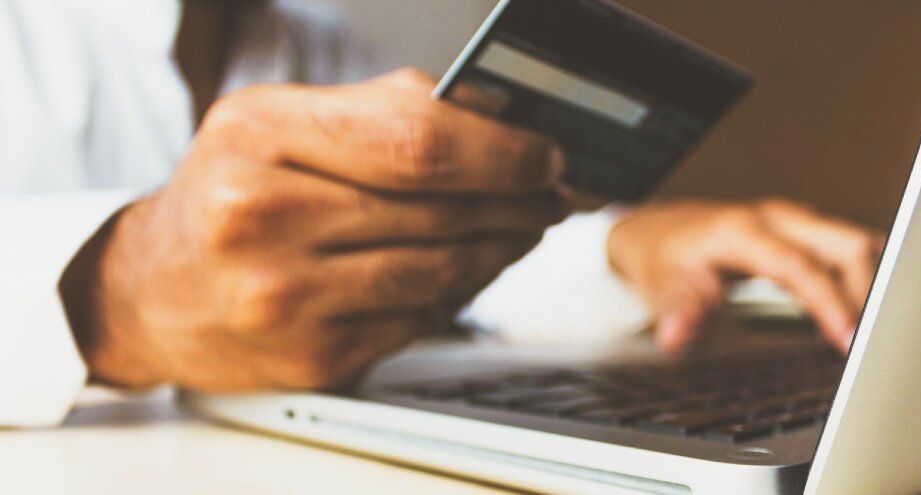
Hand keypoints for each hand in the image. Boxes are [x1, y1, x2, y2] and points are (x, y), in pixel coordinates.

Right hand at [62, 69, 567, 391]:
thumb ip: (386, 111)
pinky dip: (459, 292)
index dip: (502, 150)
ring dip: (500, 248)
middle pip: (439, 207)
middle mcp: (262, 218)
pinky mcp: (311, 356)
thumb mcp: (280, 123)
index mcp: (259, 136)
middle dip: (517, 200)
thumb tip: (500, 115)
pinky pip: (419, 319)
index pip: (416, 140)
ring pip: (440, 270)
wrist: (152, 290)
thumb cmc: (226, 196)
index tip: (545, 154)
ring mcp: (285, 297)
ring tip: (521, 228)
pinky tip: (468, 269)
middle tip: (550, 193)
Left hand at [607, 199, 883, 353]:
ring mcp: (794, 221)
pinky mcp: (803, 231)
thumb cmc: (662, 258)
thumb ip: (679, 310)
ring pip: (856, 243)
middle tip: (877, 342)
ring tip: (882, 330)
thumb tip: (676, 336)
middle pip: (846, 244)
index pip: (801, 266)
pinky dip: (867, 277)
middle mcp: (776, 218)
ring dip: (875, 284)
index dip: (830, 303)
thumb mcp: (660, 286)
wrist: (656, 230)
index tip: (849, 340)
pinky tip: (871, 310)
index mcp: (743, 230)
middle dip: (870, 292)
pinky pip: (849, 249)